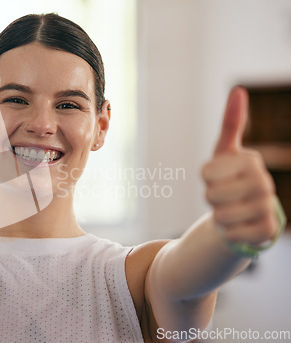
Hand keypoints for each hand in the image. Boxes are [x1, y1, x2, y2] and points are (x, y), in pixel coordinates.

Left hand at [202, 87, 277, 247]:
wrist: (243, 214)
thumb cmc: (230, 179)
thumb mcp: (225, 152)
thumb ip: (230, 123)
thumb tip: (238, 90)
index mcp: (252, 161)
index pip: (206, 173)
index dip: (206, 179)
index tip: (218, 178)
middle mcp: (264, 183)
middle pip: (211, 195)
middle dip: (211, 199)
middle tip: (224, 197)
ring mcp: (268, 209)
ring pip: (220, 216)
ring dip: (219, 216)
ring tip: (231, 210)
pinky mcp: (266, 232)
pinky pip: (230, 234)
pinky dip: (228, 232)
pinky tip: (239, 226)